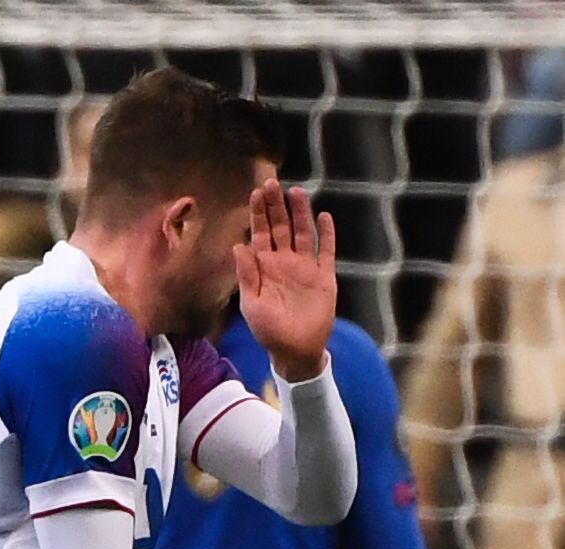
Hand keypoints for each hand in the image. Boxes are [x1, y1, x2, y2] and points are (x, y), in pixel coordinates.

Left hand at [236, 179, 336, 382]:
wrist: (294, 350)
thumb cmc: (268, 331)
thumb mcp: (252, 304)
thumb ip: (247, 275)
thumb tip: (238, 245)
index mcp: (264, 267)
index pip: (260, 234)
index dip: (258, 213)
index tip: (255, 192)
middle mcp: (284, 262)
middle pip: (280, 227)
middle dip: (275, 206)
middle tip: (272, 183)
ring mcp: (305, 267)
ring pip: (303, 233)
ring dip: (300, 213)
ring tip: (296, 192)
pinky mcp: (324, 276)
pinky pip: (326, 250)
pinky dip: (326, 234)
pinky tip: (325, 217)